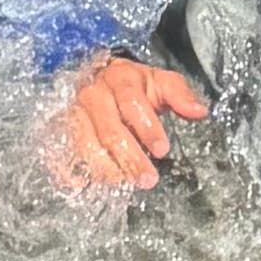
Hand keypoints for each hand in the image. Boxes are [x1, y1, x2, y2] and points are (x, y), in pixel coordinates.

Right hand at [47, 50, 206, 194]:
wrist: (97, 76)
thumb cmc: (134, 85)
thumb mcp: (161, 82)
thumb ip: (180, 95)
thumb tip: (200, 112)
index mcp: (120, 78)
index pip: (131, 102)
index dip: (147, 127)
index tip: (163, 150)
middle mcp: (93, 94)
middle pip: (110, 129)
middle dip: (130, 157)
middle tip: (148, 179)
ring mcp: (74, 112)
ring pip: (86, 143)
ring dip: (106, 168)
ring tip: (125, 184)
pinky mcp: (61, 128)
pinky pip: (61, 150)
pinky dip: (68, 168)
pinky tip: (80, 184)